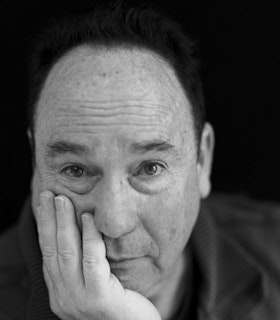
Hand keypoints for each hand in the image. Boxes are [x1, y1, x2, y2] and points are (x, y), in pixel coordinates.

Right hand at [37, 191, 160, 319]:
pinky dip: (90, 237)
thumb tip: (79, 230)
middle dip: (49, 220)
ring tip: (63, 200)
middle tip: (49, 195)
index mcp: (61, 290)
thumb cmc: (118, 302)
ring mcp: (79, 299)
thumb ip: (83, 264)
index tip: (44, 204)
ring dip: (64, 223)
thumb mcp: (95, 282)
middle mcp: (64, 296)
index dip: (44, 226)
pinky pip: (92, 261)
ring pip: (67, 253)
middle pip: (53, 250)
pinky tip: (89, 218)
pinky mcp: (99, 298)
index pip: (48, 253)